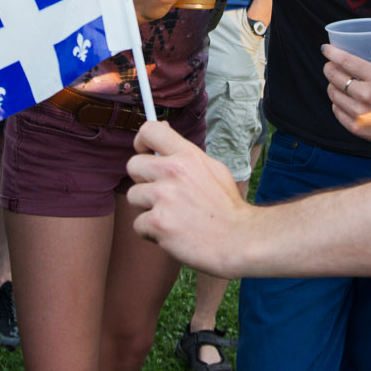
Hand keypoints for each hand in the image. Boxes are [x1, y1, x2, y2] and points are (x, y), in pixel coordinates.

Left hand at [127, 121, 248, 276]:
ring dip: (147, 208)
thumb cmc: (226, 207)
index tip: (145, 153)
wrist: (238, 239)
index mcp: (187, 155)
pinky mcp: (157, 222)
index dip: (141, 142)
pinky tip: (172, 233)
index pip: (149, 131)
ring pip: (133, 196)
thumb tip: (163, 138)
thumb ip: (186, 155)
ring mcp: (163, 196)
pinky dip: (151, 232)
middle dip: (144, 181)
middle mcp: (172, 171)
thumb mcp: (213, 169)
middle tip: (163, 195)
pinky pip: (138, 224)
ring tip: (171, 216)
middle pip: (133, 165)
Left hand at [322, 42, 370, 155]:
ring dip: (331, 84)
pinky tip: (341, 98)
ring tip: (335, 81)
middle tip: (330, 64)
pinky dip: (336, 102)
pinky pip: (336, 110)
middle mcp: (367, 95)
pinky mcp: (356, 127)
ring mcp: (360, 113)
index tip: (325, 48)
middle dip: (328, 67)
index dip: (331, 52)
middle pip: (334, 76)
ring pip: (333, 93)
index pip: (346, 60)